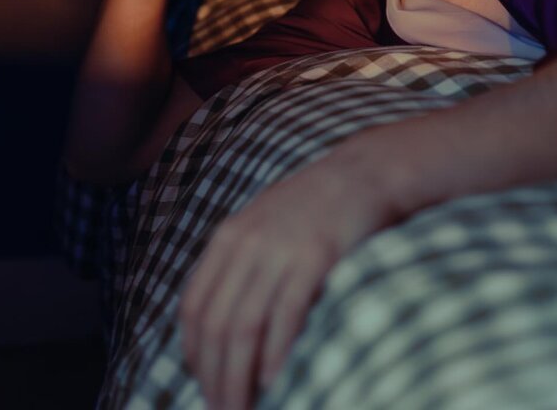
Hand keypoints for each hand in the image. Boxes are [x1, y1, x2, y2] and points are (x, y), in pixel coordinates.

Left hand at [179, 143, 396, 409]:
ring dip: (238, 378)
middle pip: (215, 324)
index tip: (202, 385)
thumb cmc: (315, 205)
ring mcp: (280, 248)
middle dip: (214, 377)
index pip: (194, 306)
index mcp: (229, 237)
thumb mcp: (263, 224)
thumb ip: (240, 262)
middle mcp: (246, 243)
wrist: (362, 172)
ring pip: (244, 326)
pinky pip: (286, 312)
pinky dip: (275, 352)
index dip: (193, 354)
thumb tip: (223, 320)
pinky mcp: (316, 255)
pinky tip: (272, 381)